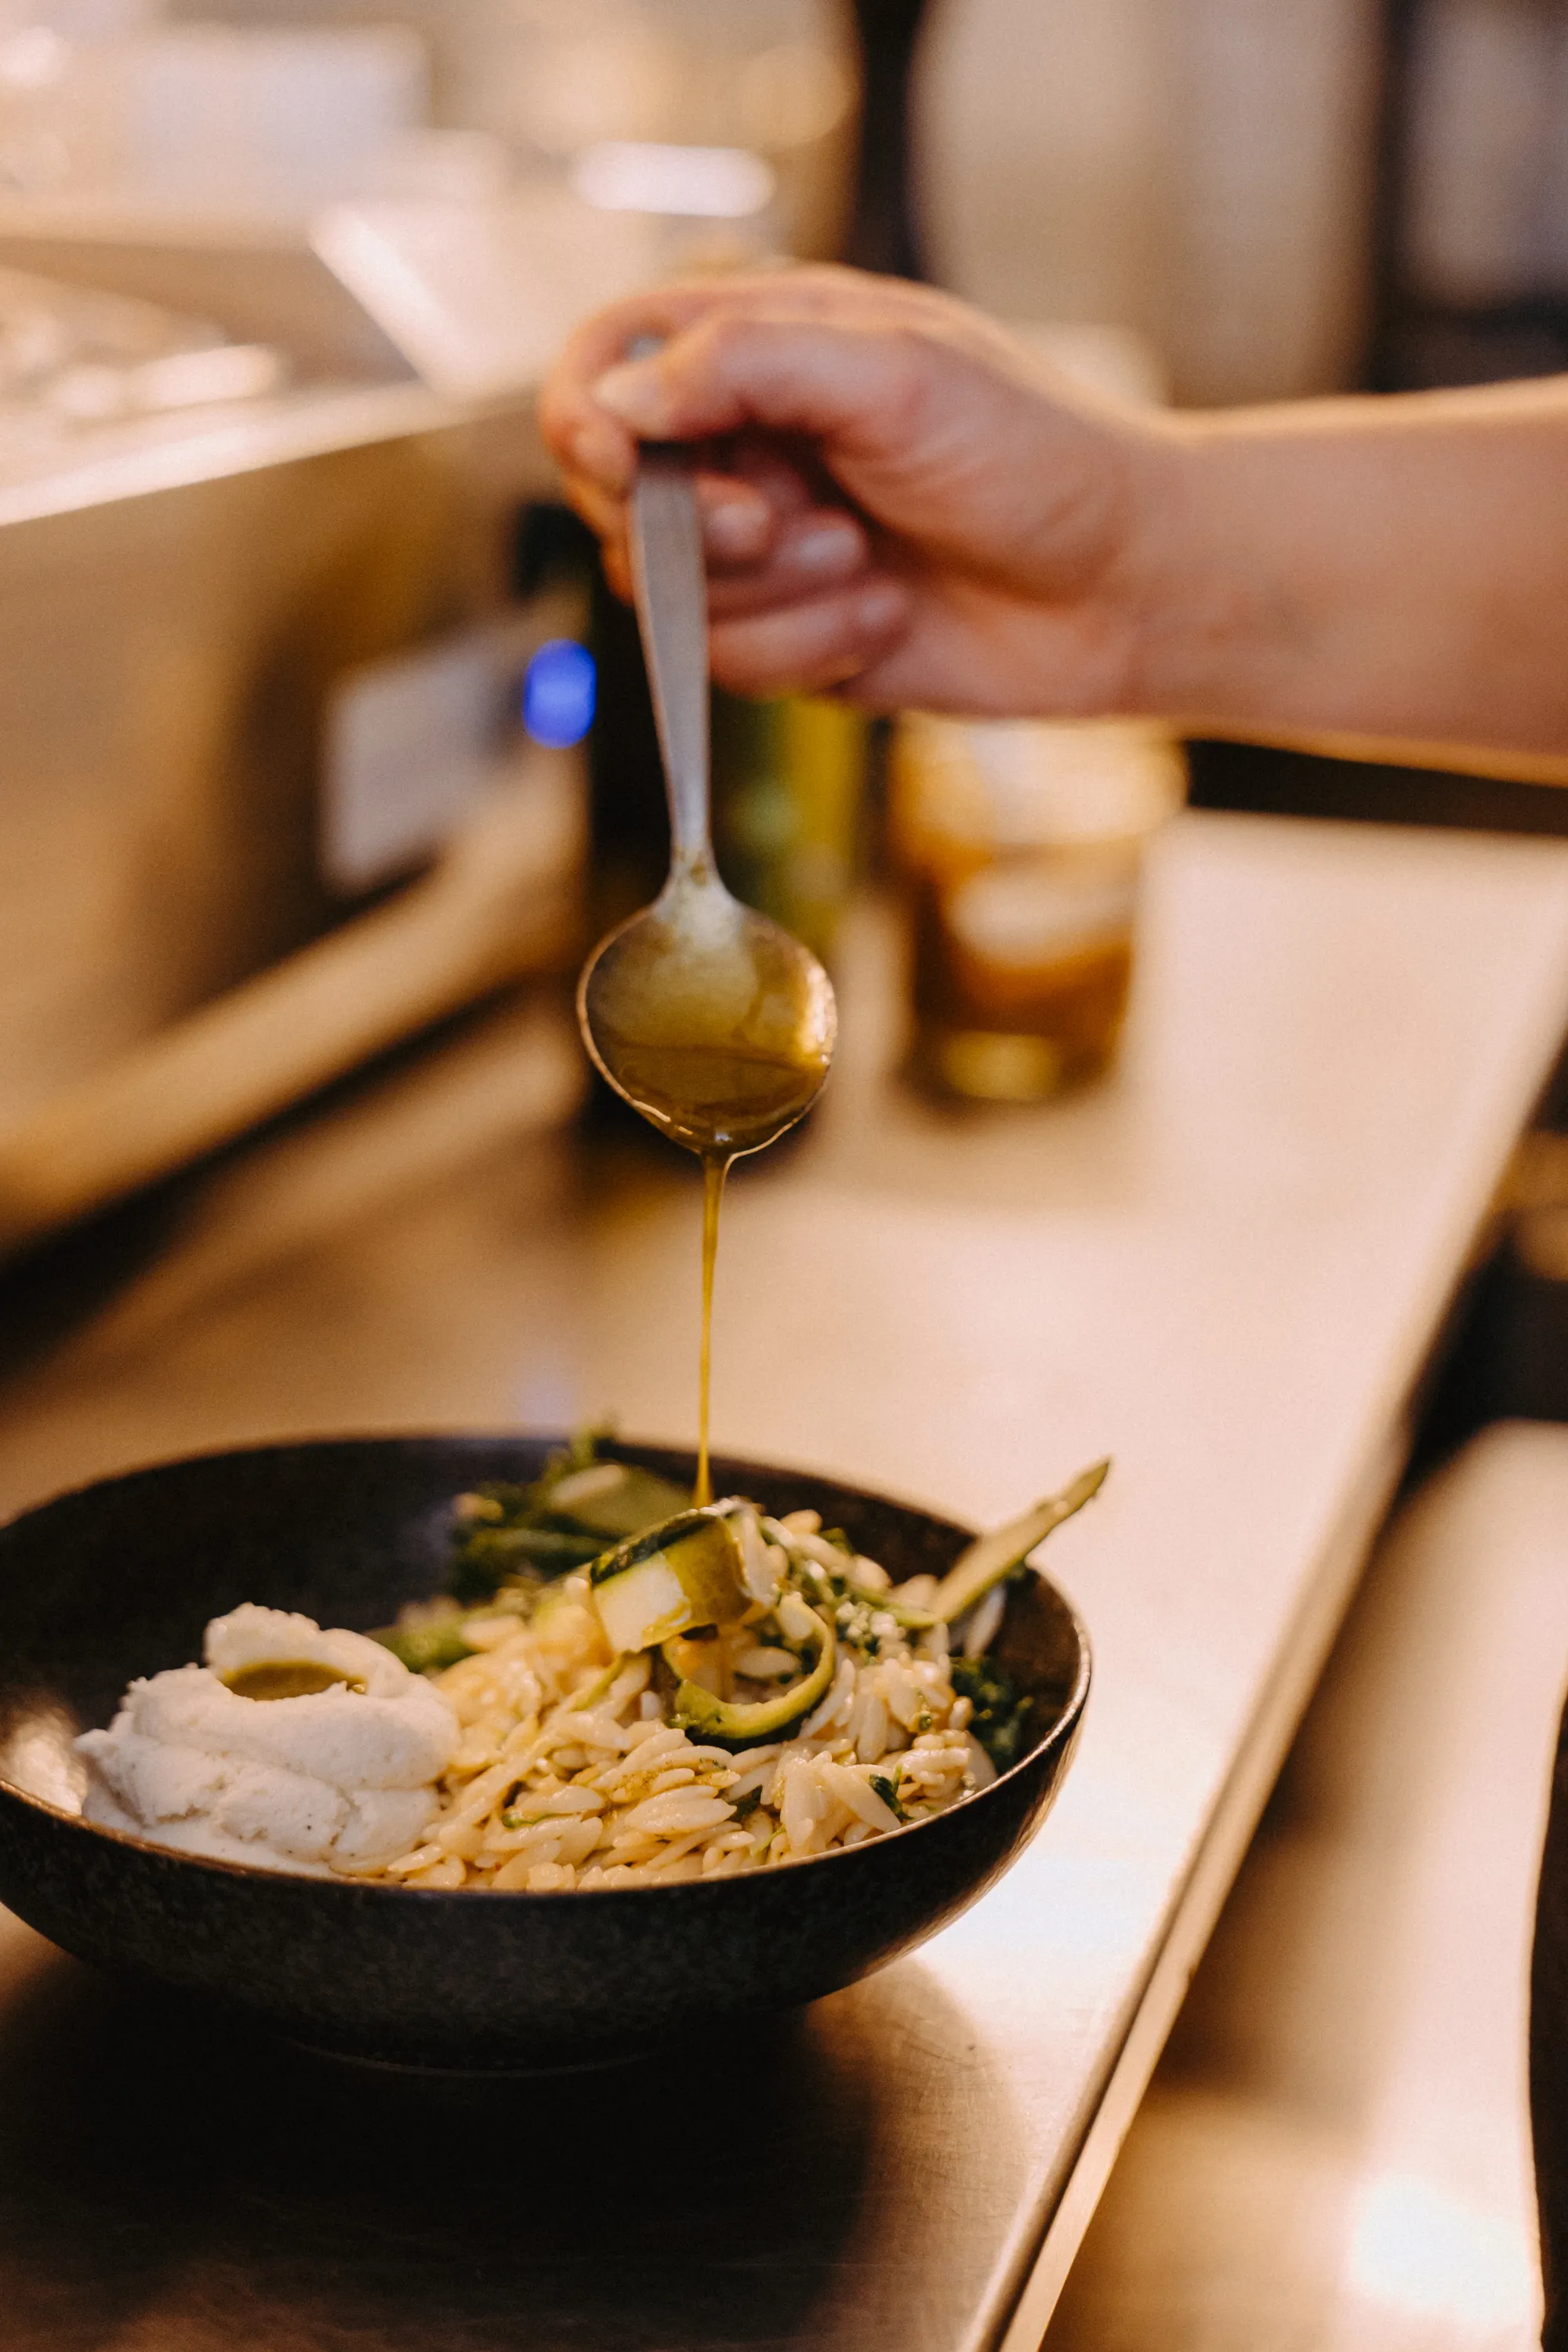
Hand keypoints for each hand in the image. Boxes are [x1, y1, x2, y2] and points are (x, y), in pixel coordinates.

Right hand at [538, 266, 1175, 714]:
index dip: (586, 417)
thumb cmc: (1036, 456)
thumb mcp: (896, 373)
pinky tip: (884, 619)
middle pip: (617, 497)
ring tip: (870, 564)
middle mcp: (747, 446)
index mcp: (762, 346)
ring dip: (774, 596)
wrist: (1123, 588)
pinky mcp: (790, 637)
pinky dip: (807, 649)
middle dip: (700, 530)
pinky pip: (729, 666)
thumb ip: (746, 364)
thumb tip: (620, 403)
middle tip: (790, 521)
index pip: (607, 364)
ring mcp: (764, 550)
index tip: (625, 464)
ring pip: (671, 598)